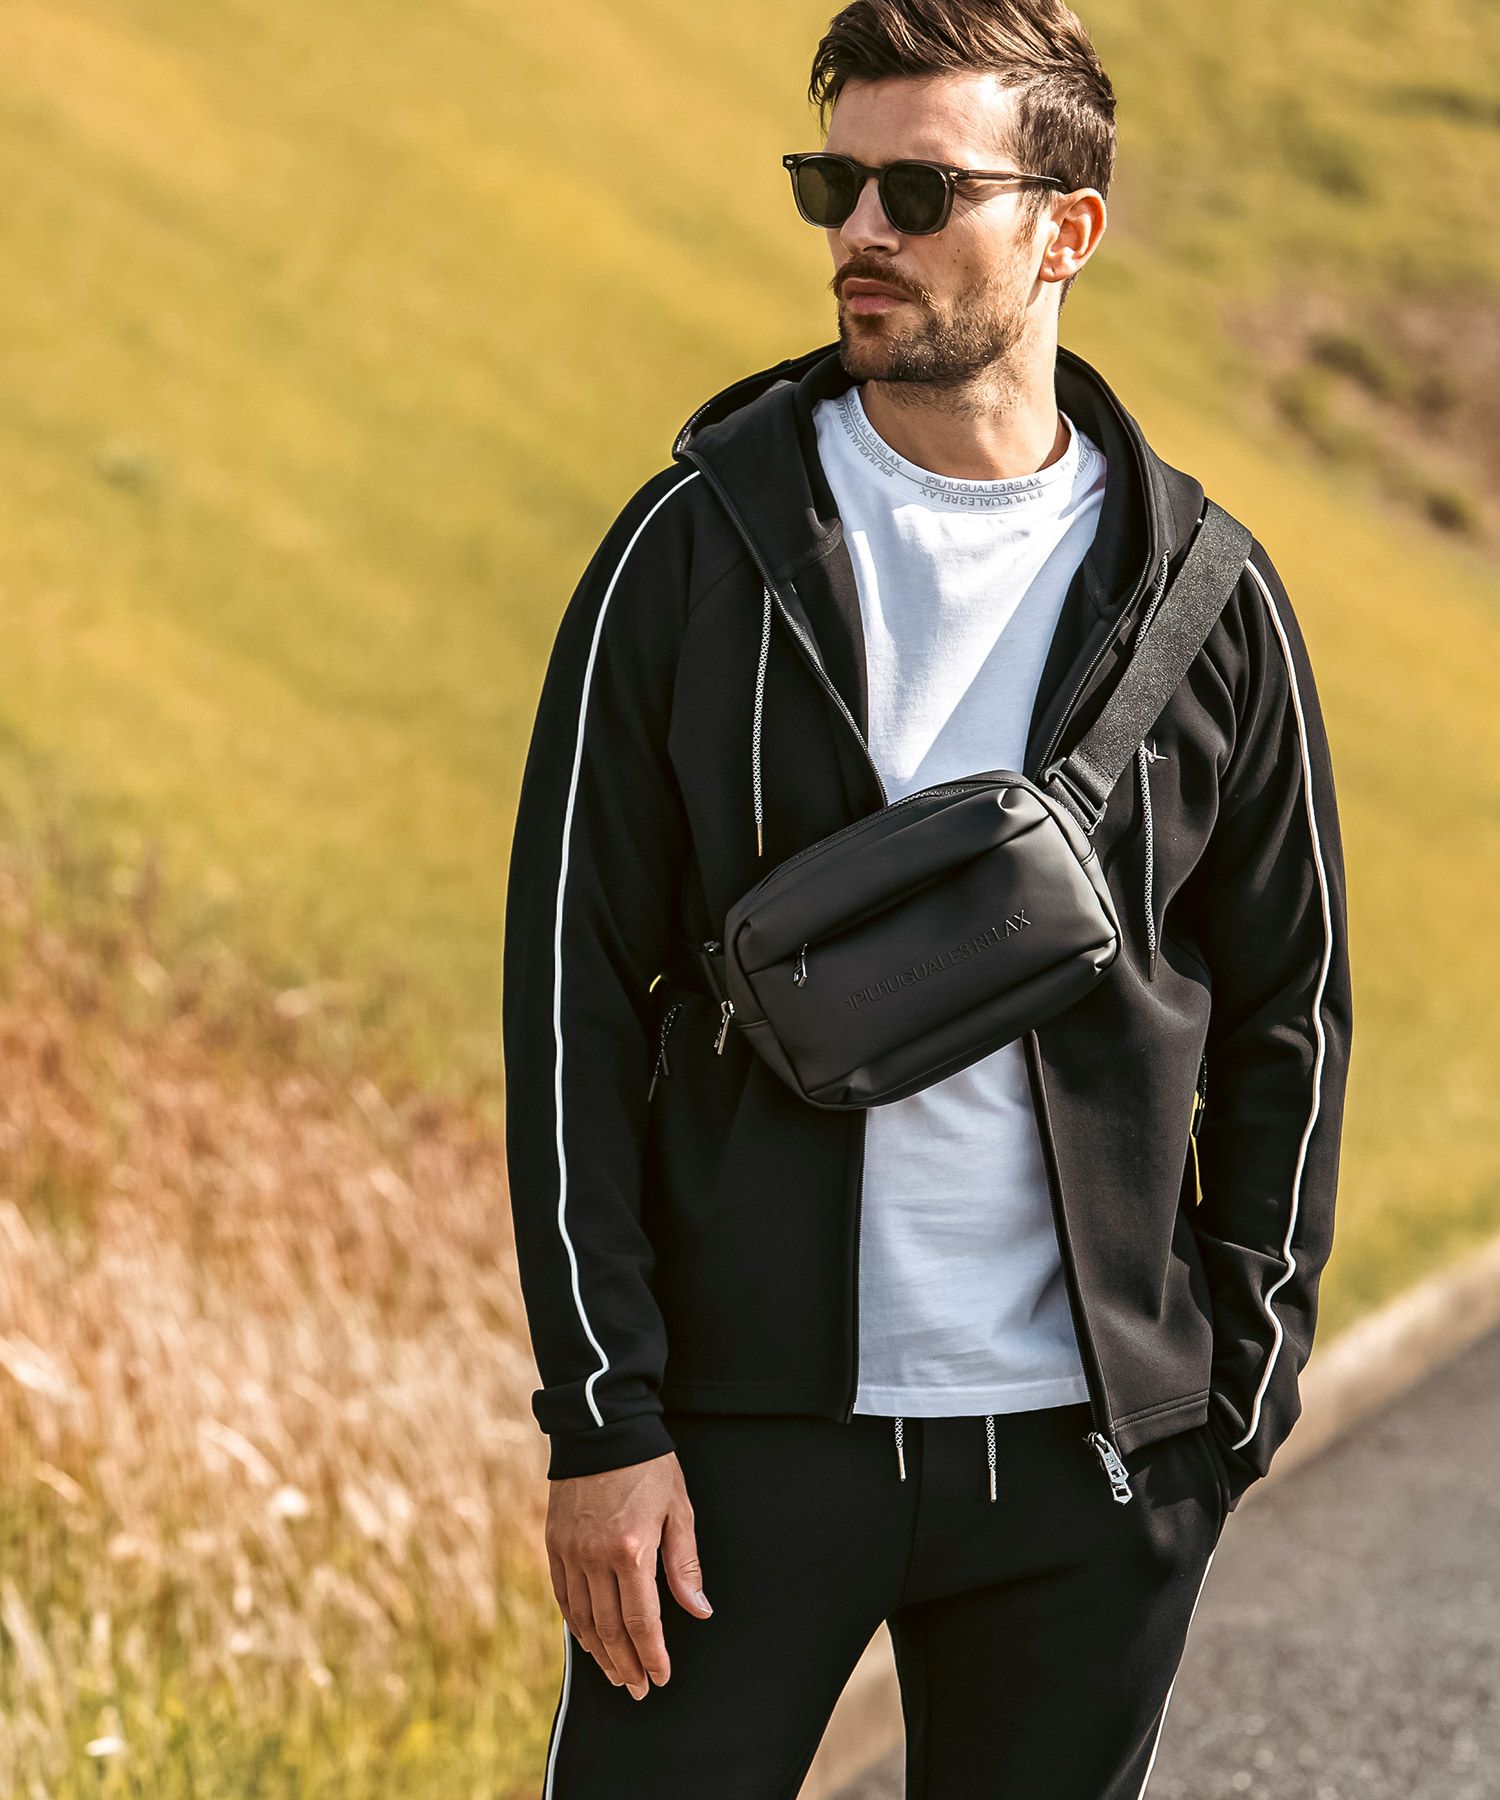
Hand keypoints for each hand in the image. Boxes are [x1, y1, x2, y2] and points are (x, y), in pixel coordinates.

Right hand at [545, 1451, 712, 1698]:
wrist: (603, 1428)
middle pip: (610, 1629)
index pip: (642, 1621)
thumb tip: (699, 1610)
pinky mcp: (553, 1543)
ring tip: (616, 1674)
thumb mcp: (678, 1509)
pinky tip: (588, 1641)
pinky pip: (562, 1596)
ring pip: (583, 1619)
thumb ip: (685, 1565)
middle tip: (638, 1689)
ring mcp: (570, 1551)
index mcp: (632, 1549)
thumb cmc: (649, 1466)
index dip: (652, 1655)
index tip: (660, 1677)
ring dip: (600, 1653)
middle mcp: (595, 1556)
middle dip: (627, 1665)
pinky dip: (575, 1625)